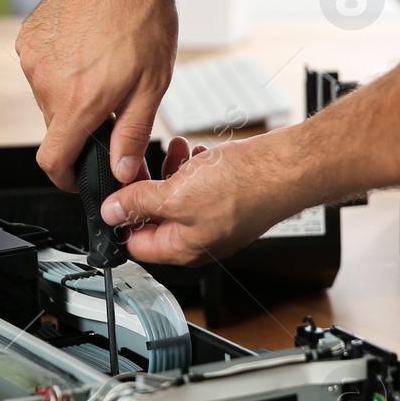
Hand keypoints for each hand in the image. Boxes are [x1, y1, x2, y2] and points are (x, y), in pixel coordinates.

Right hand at [16, 0, 176, 190]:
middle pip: (56, 127)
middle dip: (80, 125)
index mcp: (78, 102)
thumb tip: (121, 170)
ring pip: (48, 97)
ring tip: (100, 64)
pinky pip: (40, 69)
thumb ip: (132, 133)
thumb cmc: (143, 18)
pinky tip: (84, 46)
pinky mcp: (26, 39)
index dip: (65, 177)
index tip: (76, 176)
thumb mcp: (152, 85)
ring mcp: (32, 59)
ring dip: (69, 93)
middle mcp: (47, 83)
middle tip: (110, 99)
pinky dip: (59, 68)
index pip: (53, 160)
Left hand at [101, 133, 300, 264]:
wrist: (286, 170)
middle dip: (146, 187)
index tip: (116, 192)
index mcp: (182, 249)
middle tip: (142, 164)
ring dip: (170, 173)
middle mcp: (199, 241)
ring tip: (174, 150)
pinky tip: (197, 154)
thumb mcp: (175, 195)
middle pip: (155, 218)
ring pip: (178, 199)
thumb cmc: (243, 188)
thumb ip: (138, 203)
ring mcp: (216, 222)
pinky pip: (201, 189)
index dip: (121, 217)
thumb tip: (112, 211)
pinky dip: (193, 169)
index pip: (135, 244)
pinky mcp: (230, 203)